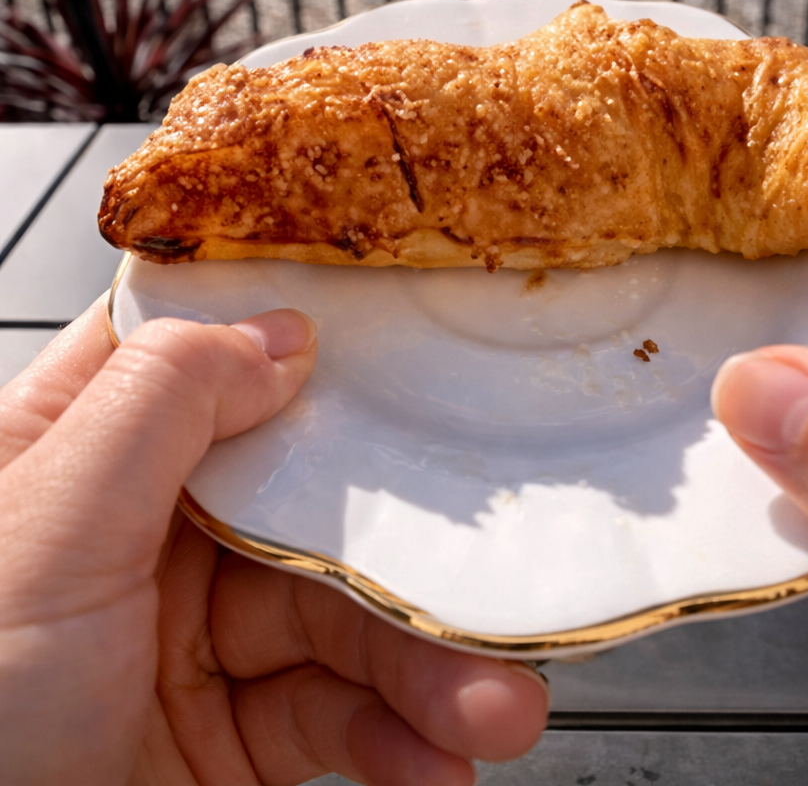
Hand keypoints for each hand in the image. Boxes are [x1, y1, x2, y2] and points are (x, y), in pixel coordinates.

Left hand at [0, 298, 547, 784]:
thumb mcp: (41, 531)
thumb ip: (160, 405)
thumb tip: (282, 335)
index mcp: (83, 454)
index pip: (207, 359)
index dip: (303, 336)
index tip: (411, 332)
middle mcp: (145, 535)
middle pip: (312, 501)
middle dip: (409, 547)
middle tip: (489, 571)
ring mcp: (194, 638)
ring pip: (342, 619)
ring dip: (430, 664)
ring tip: (494, 705)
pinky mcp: (232, 735)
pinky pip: (338, 717)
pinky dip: (399, 736)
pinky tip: (435, 755)